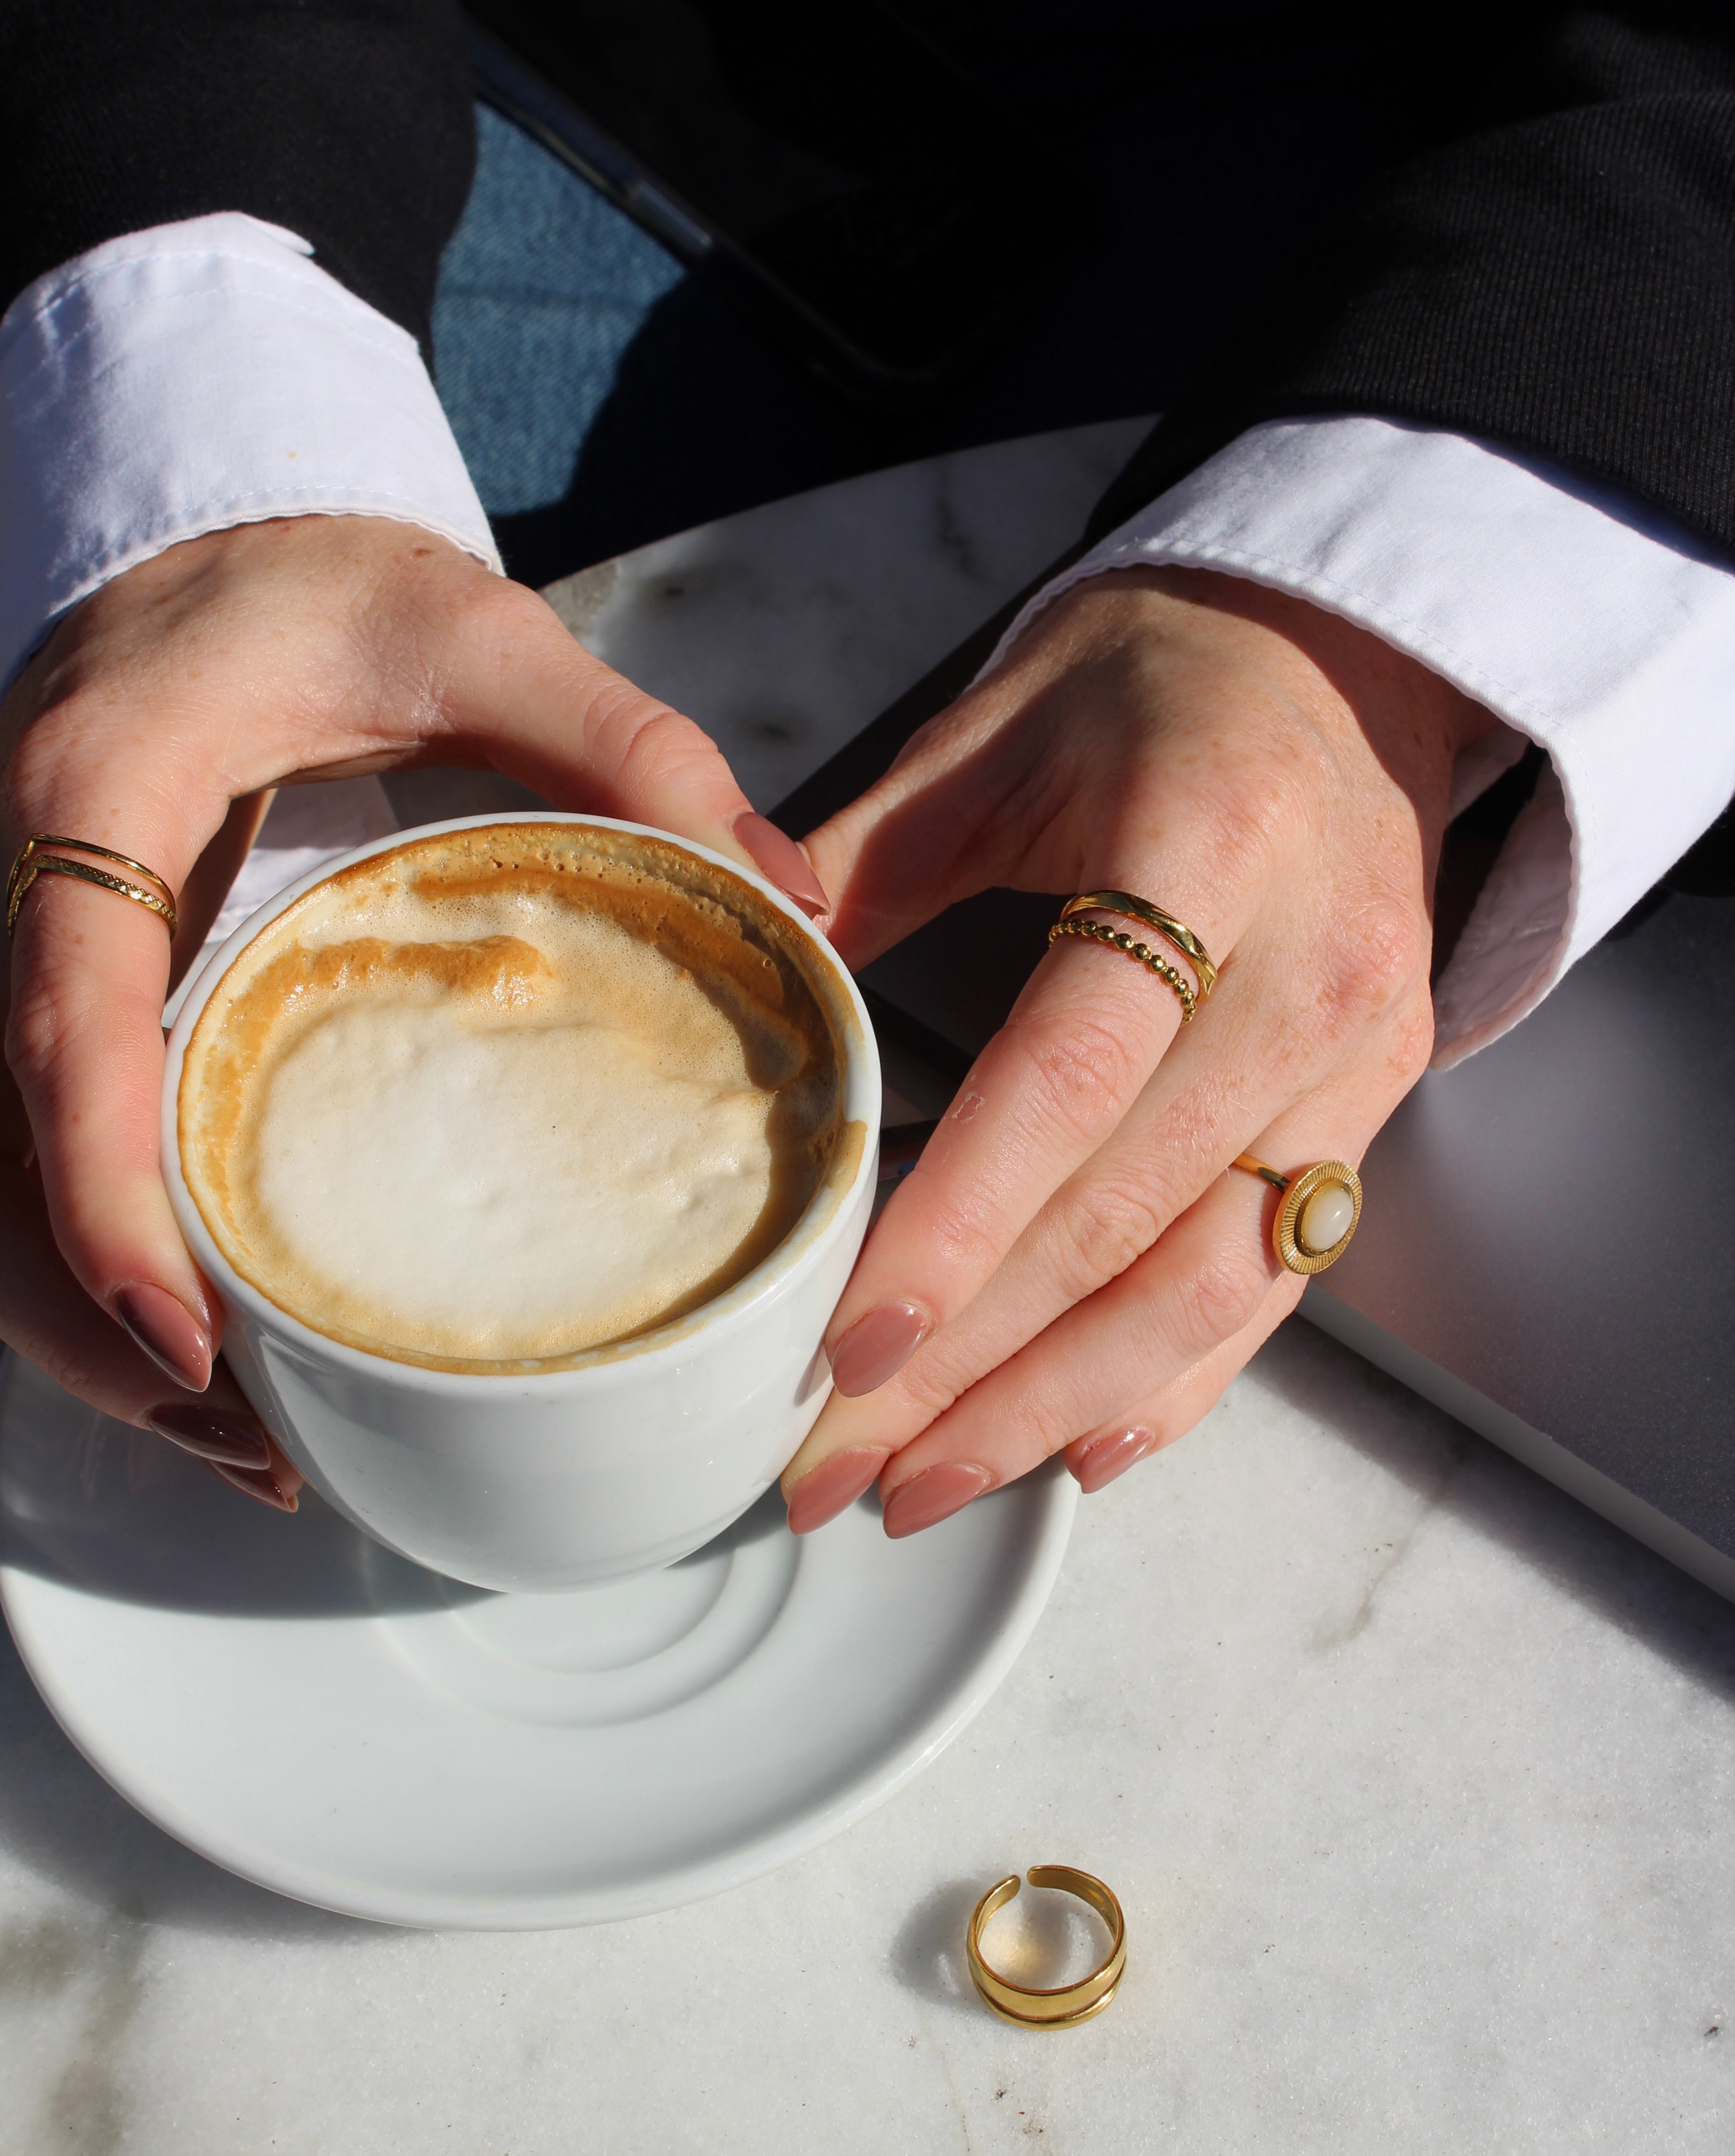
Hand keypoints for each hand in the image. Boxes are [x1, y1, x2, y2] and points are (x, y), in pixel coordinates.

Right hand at [0, 514, 823, 1506]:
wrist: (203, 537)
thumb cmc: (313, 580)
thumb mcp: (471, 629)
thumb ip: (623, 743)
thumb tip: (786, 889)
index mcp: (97, 801)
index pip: (62, 1027)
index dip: (103, 1193)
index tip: (189, 1328)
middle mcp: (23, 889)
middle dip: (94, 1315)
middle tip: (244, 1427)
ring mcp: (21, 948)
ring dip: (91, 1318)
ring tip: (240, 1428)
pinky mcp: (61, 989)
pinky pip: (34, 1148)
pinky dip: (104, 1253)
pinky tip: (209, 1335)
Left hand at [782, 566, 1492, 1535]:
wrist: (1344, 670)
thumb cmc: (1151, 687)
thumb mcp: (990, 737)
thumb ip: (860, 861)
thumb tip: (728, 960)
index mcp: (1207, 852)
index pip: (1069, 1082)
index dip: (958, 1231)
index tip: (848, 1346)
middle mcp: (1309, 975)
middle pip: (1128, 1217)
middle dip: (974, 1368)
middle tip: (836, 1465)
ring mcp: (1361, 1058)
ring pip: (1208, 1281)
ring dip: (1059, 1405)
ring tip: (924, 1485)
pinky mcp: (1375, 1111)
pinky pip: (1276, 1280)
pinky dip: (1178, 1380)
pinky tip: (1078, 1450)